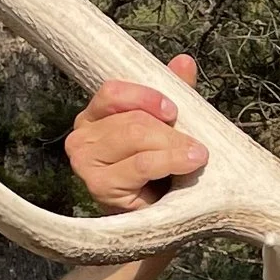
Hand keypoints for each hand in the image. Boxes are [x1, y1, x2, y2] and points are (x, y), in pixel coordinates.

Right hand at [64, 55, 206, 213]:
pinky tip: (188, 164)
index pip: (112, 91)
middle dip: (170, 131)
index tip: (173, 110)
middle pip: (131, 119)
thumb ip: (173, 93)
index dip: (145, 96)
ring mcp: (86, 164)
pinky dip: (169, 162)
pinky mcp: (99, 187)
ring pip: (136, 137)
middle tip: (197, 144)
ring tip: (197, 156)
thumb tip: (183, 62)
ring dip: (173, 147)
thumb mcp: (167, 128)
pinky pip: (140, 165)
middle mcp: (82, 137)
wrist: (153, 218)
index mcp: (95, 116)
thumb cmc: (157, 170)